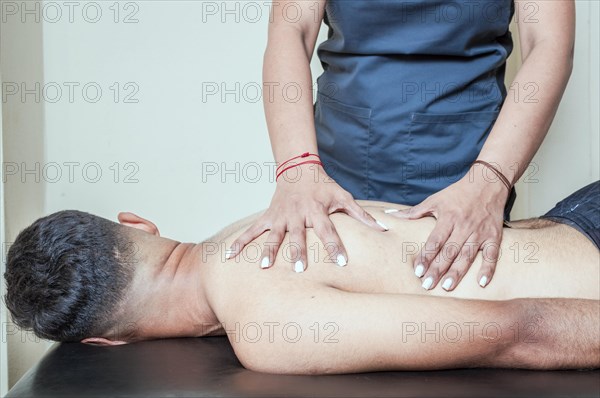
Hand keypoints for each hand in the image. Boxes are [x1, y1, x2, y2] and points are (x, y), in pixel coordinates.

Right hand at [226, 163, 386, 271]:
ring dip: (268, 251)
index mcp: (317, 210)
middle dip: (298, 252)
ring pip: (273, 235)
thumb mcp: (343, 197)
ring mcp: (280, 217)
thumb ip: (361, 215)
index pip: (328, 230)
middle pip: (298, 236)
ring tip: (264, 267)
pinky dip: (240, 242)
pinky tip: (229, 256)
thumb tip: (385, 229)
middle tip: (299, 270)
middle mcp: (297, 215)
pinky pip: (251, 231)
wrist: (298, 170)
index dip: (334, 246)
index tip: (341, 263)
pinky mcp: (268, 217)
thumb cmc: (323, 187)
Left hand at [388, 164, 509, 289]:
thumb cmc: (458, 193)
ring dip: (457, 272)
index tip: (418, 271)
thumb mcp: (434, 200)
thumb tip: (391, 216)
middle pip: (449, 251)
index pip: (435, 241)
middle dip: (438, 269)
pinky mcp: (494, 236)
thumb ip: (414, 212)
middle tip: (427, 285)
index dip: (426, 256)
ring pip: (467, 255)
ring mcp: (480, 232)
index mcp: (448, 218)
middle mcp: (464, 226)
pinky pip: (492, 255)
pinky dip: (488, 269)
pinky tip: (481, 283)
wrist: (488, 183)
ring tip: (447, 286)